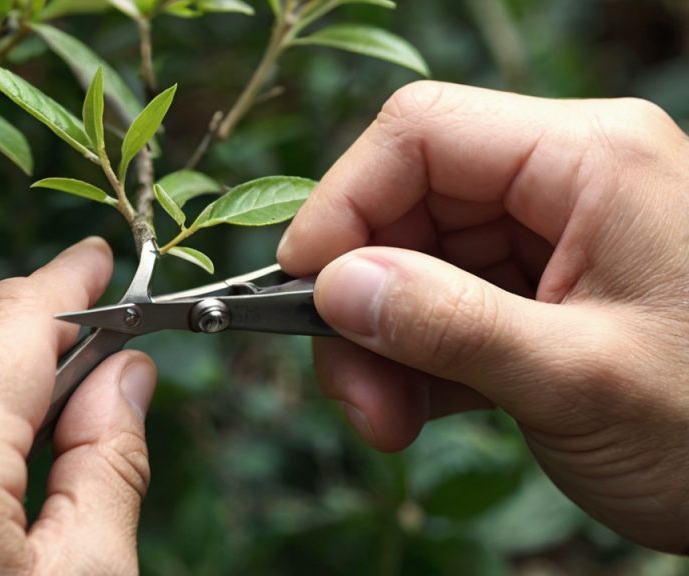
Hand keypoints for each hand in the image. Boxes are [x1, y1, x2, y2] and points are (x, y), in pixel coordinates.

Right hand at [278, 81, 688, 552]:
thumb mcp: (580, 380)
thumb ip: (450, 327)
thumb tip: (335, 286)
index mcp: (588, 160)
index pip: (420, 134)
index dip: (343, 205)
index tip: (301, 289)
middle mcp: (565, 183)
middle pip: (408, 203)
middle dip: (361, 298)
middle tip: (352, 390)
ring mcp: (551, 240)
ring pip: (415, 262)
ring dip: (381, 342)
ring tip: (386, 420)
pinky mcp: (541, 293)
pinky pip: (444, 306)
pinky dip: (413, 359)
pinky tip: (415, 411)